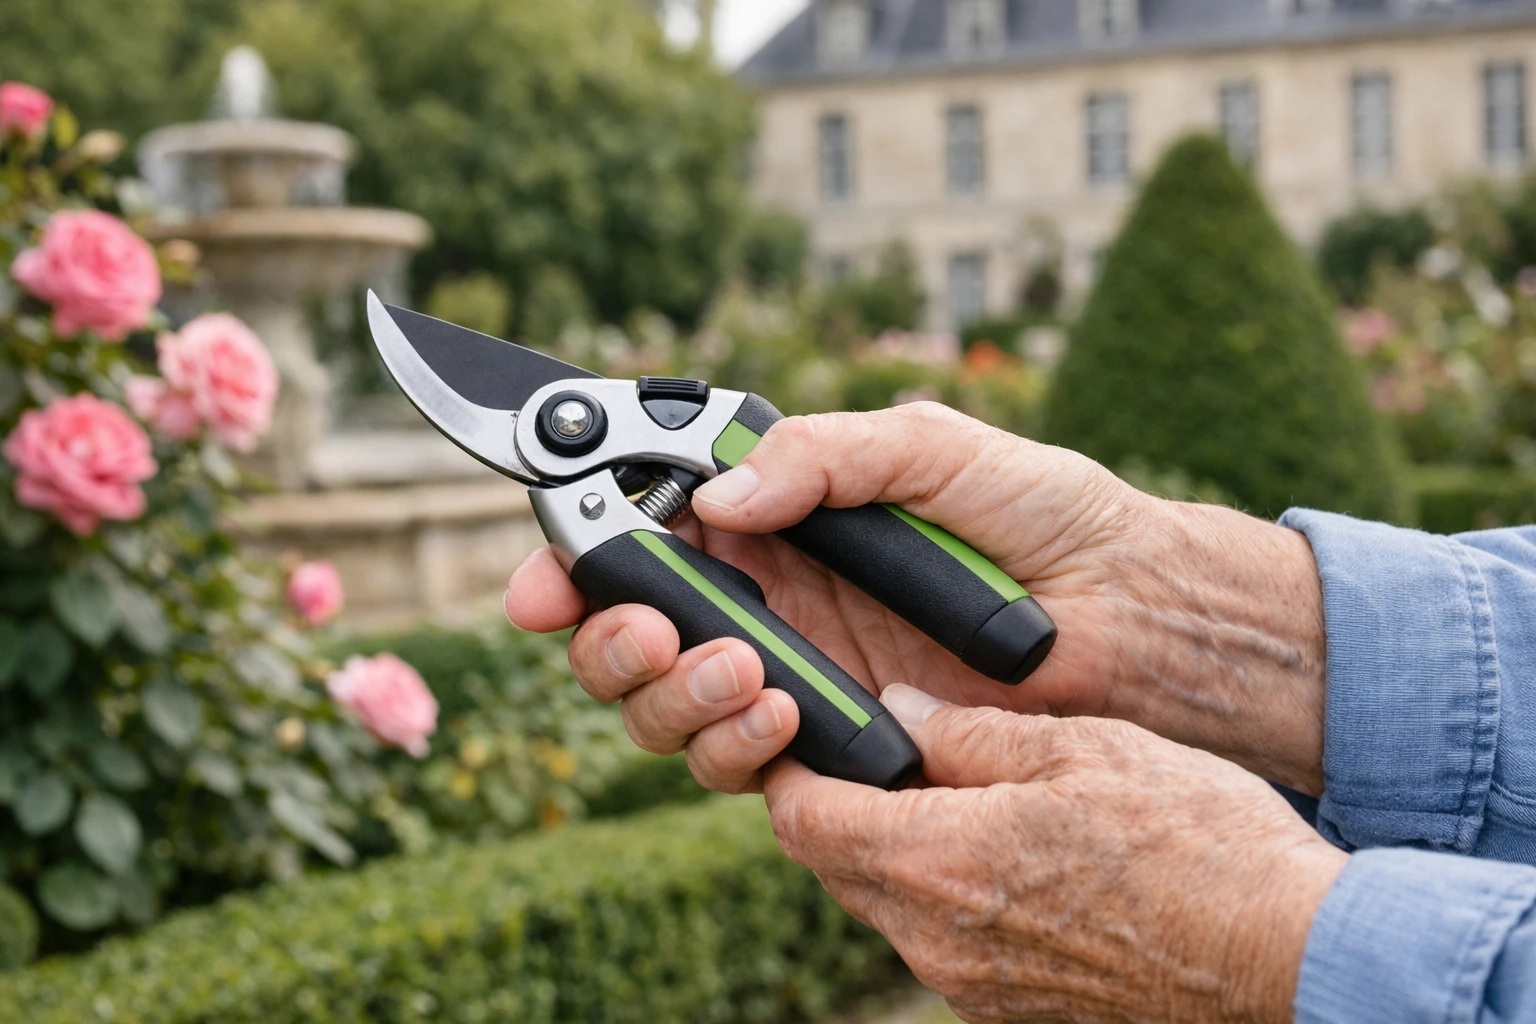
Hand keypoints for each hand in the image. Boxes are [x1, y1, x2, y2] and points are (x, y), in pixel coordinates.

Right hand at [507, 403, 1327, 793]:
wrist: (1143, 613)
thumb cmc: (1054, 517)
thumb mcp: (934, 449)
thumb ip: (824, 456)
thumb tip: (719, 498)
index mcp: (778, 521)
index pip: (643, 537)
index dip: (575, 558)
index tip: (541, 578)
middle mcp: (770, 600)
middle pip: (627, 632)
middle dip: (603, 638)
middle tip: (640, 624)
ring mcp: (796, 676)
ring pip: (662, 705)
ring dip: (662, 693)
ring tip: (727, 665)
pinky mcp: (834, 748)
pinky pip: (736, 763)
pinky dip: (726, 742)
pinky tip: (773, 711)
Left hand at [765, 685, 1347, 1023]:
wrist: (1289, 957)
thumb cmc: (1197, 842)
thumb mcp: (1082, 749)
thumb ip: (971, 733)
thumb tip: (900, 710)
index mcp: (937, 862)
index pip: (804, 819)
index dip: (793, 769)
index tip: (810, 731)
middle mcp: (936, 940)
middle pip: (836, 865)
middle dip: (842, 806)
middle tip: (888, 751)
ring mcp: (973, 986)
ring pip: (888, 905)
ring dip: (898, 850)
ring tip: (961, 797)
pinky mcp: (1010, 1009)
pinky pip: (942, 942)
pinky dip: (946, 894)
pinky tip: (1009, 857)